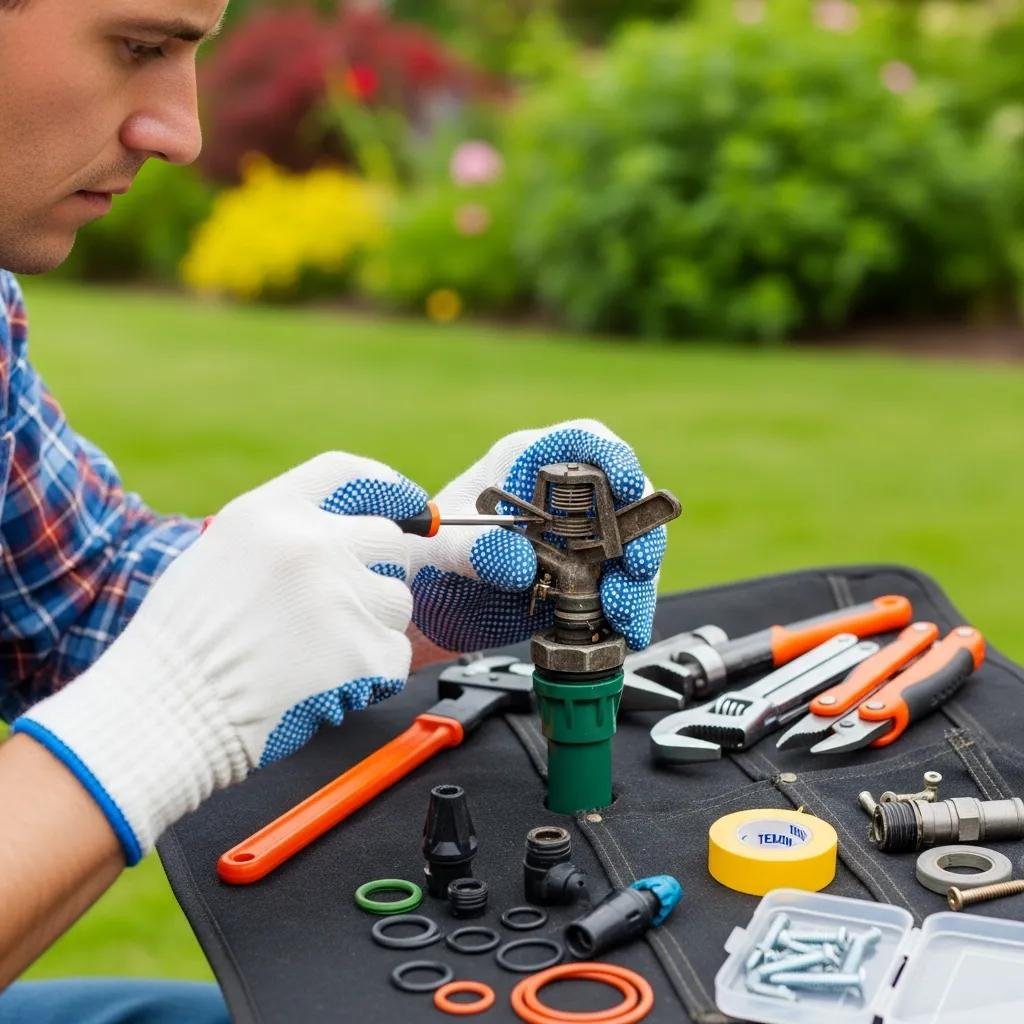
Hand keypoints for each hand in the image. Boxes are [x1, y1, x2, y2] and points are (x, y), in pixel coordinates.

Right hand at [14, 453, 426, 862]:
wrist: (164, 712)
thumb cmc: (182, 646)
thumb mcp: (221, 555)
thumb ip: (285, 536)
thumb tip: (347, 534)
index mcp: (270, 513)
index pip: (347, 474)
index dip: (385, 486)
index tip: (407, 503)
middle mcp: (312, 543)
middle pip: (387, 538)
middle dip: (379, 569)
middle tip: (349, 604)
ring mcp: (340, 596)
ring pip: (398, 598)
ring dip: (375, 625)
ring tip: (323, 653)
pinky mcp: (362, 651)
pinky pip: (396, 653)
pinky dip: (373, 673)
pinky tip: (328, 683)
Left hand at [406, 420, 666, 653]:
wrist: (424, 604)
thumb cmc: (429, 557)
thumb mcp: (442, 548)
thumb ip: (475, 550)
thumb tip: (518, 561)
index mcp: (527, 464)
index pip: (581, 442)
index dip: (613, 457)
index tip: (628, 483)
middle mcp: (562, 497)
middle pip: (622, 497)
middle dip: (639, 532)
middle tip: (637, 566)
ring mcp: (578, 538)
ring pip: (629, 548)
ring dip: (636, 581)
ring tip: (623, 612)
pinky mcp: (584, 579)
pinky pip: (619, 587)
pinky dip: (627, 610)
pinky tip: (624, 630)